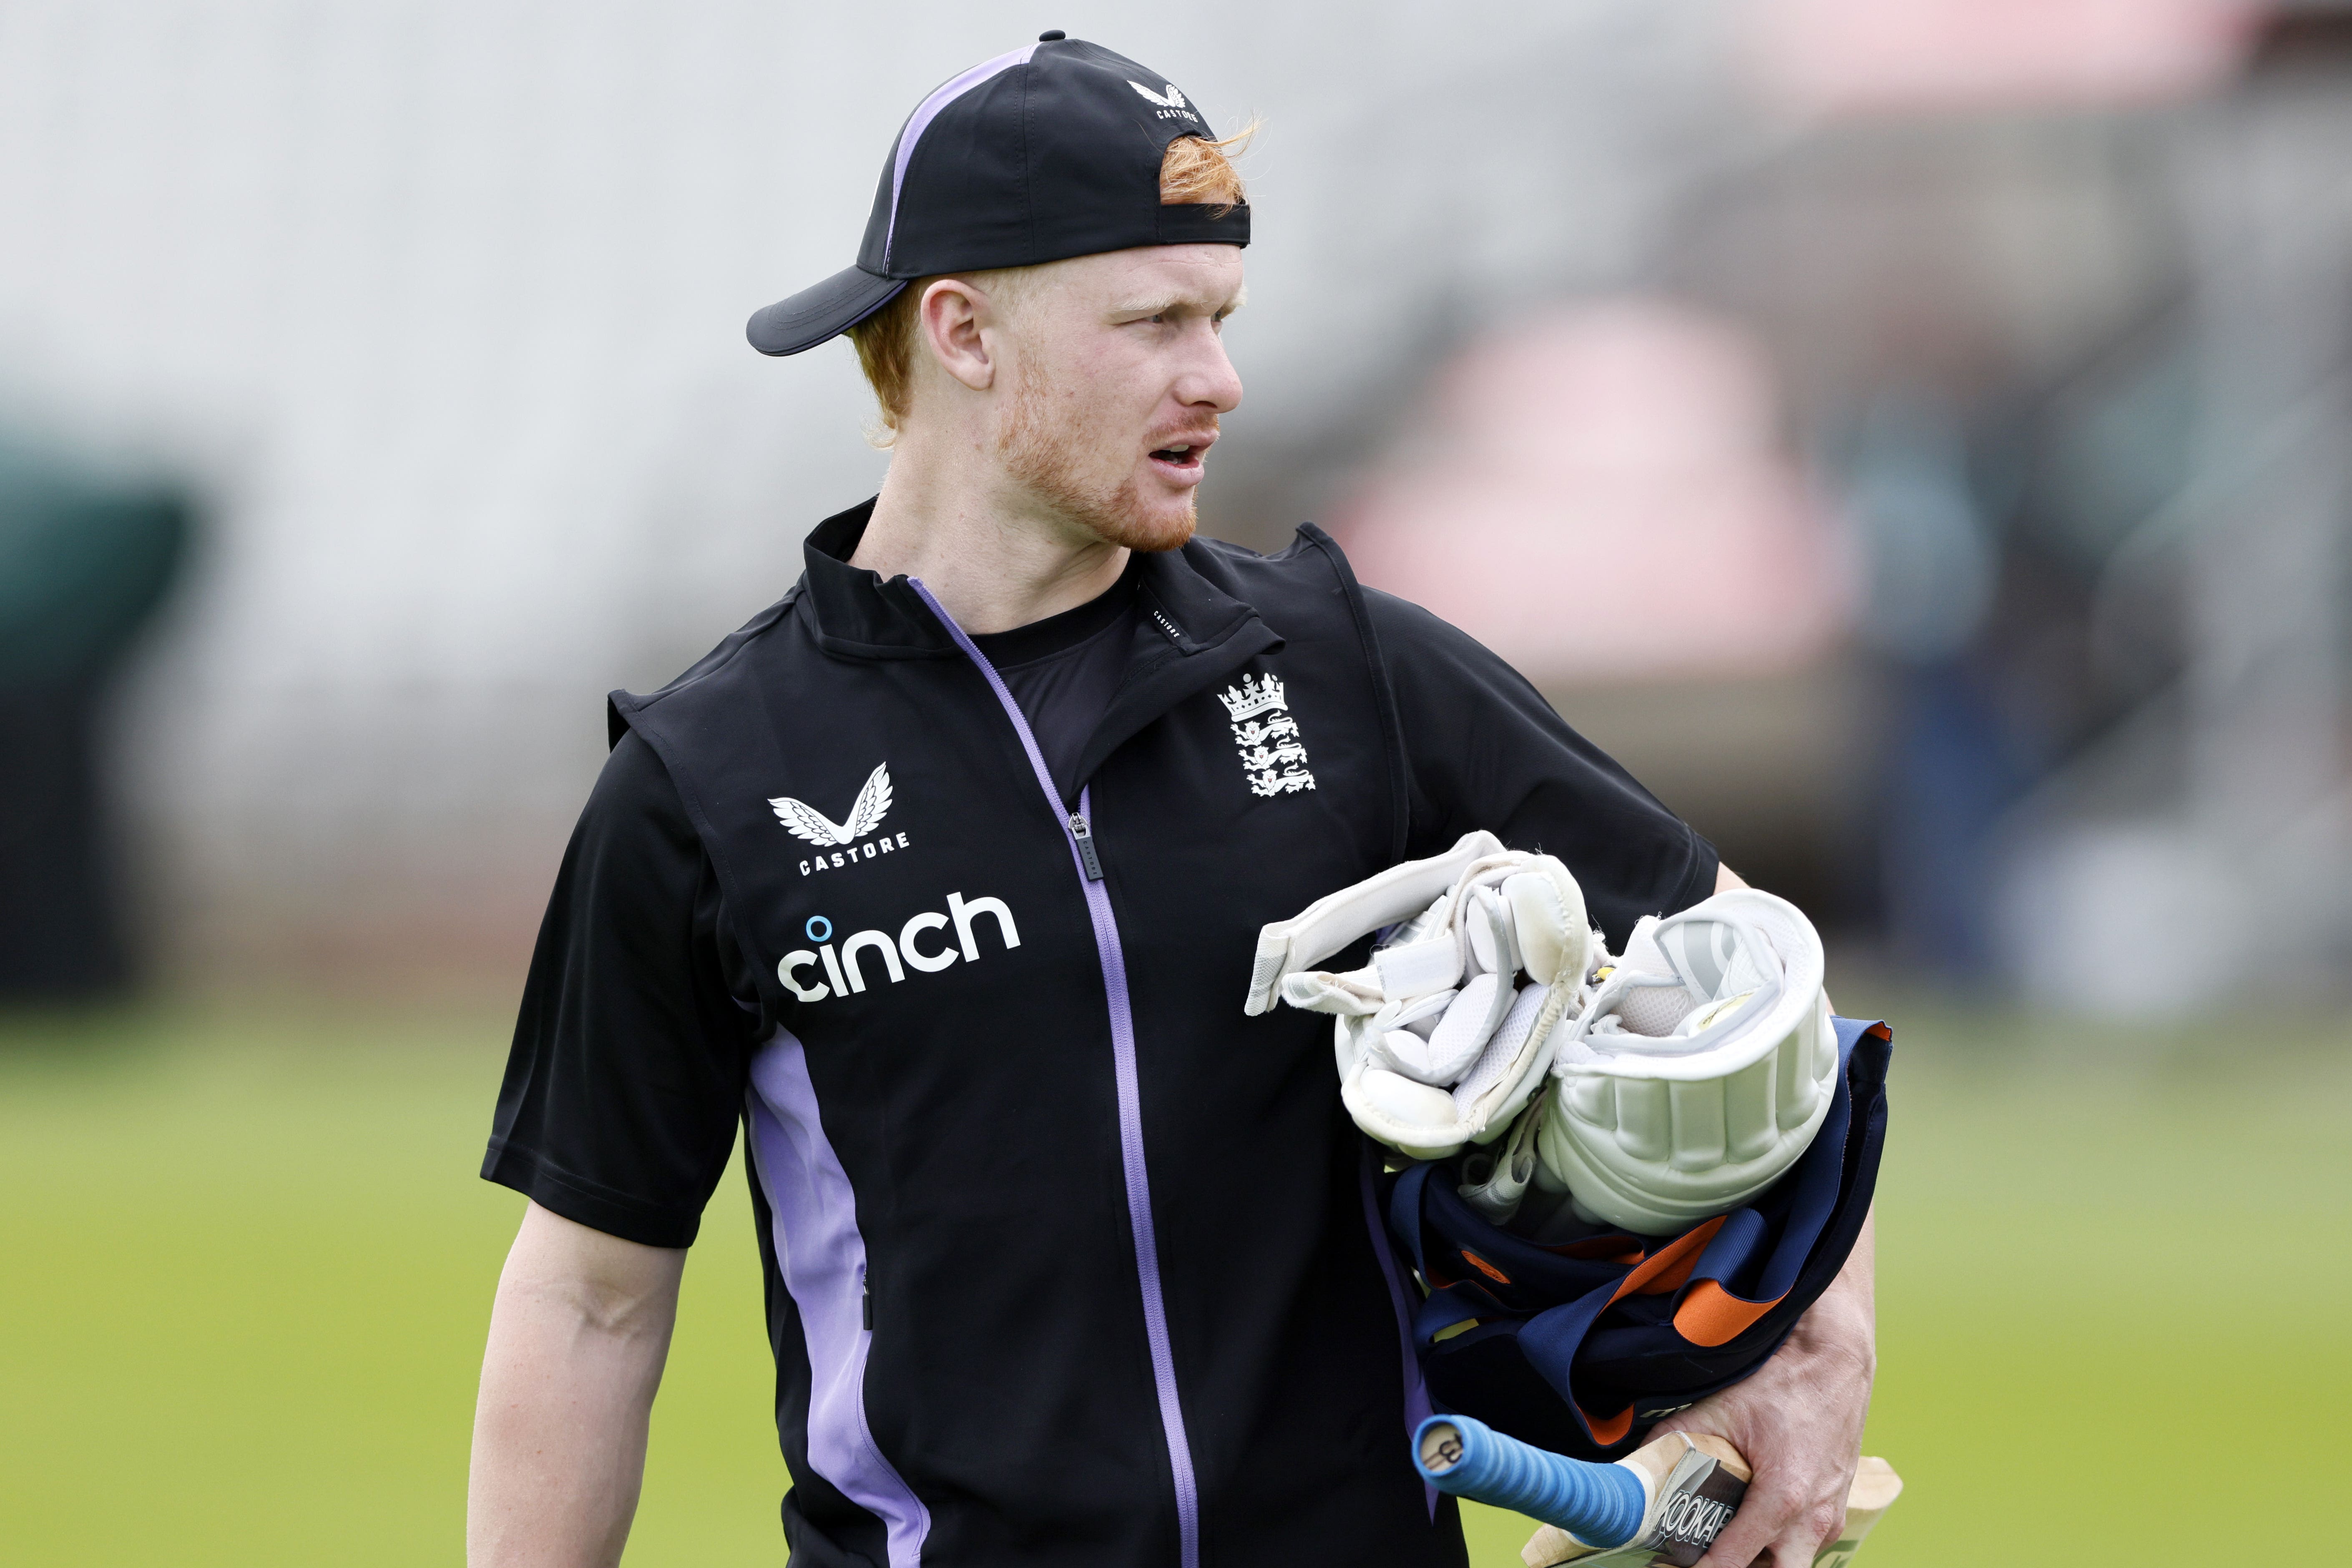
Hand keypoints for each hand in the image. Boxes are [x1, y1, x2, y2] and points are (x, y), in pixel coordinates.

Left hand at [1651, 1210, 1875, 1567]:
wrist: (1835, 1360)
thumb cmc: (1783, 1382)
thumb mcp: (1721, 1409)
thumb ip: (1674, 1439)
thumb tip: (1637, 1462)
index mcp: (1783, 1498)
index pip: (1735, 1562)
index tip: (1665, 1566)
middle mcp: (1813, 1518)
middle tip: (1695, 1557)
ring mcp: (1830, 1517)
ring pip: (1790, 1566)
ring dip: (1757, 1562)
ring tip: (1716, 1542)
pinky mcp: (1836, 1509)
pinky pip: (1805, 1548)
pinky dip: (1777, 1548)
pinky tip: (1748, 1529)